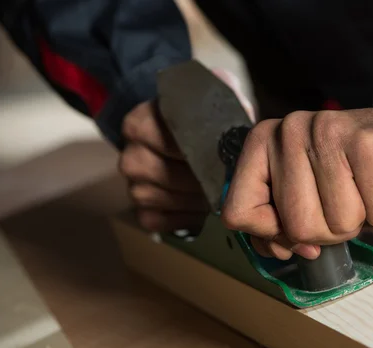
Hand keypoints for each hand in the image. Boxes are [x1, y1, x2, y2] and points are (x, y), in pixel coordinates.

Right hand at [119, 68, 253, 232]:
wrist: (175, 137)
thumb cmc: (198, 122)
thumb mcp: (209, 101)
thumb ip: (223, 102)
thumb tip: (242, 115)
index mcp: (140, 124)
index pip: (174, 143)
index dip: (205, 152)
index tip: (227, 155)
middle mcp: (131, 156)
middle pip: (173, 176)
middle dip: (206, 180)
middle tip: (231, 178)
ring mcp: (133, 186)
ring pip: (171, 200)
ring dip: (200, 199)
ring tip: (221, 191)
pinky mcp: (141, 212)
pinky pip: (165, 222)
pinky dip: (189, 217)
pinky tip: (203, 207)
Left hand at [222, 88, 372, 259]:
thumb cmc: (355, 170)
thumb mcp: (307, 194)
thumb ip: (279, 224)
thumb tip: (279, 250)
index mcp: (263, 141)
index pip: (237, 212)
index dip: (270, 235)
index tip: (298, 231)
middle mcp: (289, 131)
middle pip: (295, 226)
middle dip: (328, 230)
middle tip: (345, 201)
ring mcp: (328, 133)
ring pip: (336, 224)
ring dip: (359, 219)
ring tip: (365, 188)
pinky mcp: (368, 145)